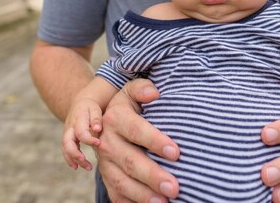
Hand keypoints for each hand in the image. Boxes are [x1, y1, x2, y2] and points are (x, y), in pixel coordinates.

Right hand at [62, 98, 102, 170]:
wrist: (80, 104)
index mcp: (78, 119)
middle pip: (67, 142)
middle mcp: (69, 127)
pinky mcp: (67, 138)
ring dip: (74, 159)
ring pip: (66, 148)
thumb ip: (96, 119)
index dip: (88, 139)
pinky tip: (77, 167)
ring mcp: (67, 133)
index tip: (98, 143)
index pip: (80, 132)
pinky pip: (66, 150)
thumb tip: (97, 129)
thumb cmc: (91, 107)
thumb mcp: (95, 109)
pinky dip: (70, 159)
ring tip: (87, 167)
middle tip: (85, 160)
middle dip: (75, 153)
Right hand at [96, 78, 179, 202]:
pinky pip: (117, 194)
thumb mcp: (131, 91)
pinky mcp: (108, 178)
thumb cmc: (130, 106)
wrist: (103, 122)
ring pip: (122, 181)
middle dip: (152, 175)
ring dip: (143, 194)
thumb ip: (142, 88)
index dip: (155, 141)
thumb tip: (154, 93)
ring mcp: (105, 163)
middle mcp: (106, 142)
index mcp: (115, 118)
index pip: (136, 130)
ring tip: (164, 202)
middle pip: (130, 160)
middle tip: (174, 187)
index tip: (176, 152)